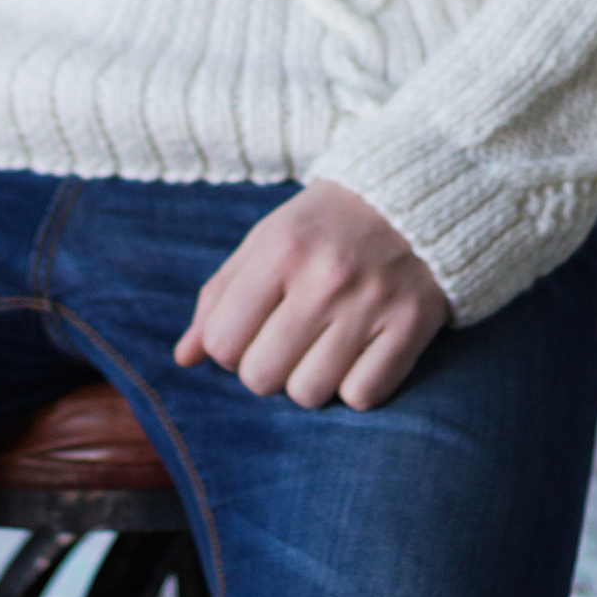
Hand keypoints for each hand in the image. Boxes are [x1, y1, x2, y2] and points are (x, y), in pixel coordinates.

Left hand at [174, 179, 449, 410]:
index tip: (249, 330)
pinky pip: (362, 397)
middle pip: (261, 377)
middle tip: (285, 341)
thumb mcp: (265, 242)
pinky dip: (355, 386)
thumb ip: (220, 297)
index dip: (227, 347)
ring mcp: (371, 304)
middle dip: (265, 368)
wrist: (412, 199)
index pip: (222, 341)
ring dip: (308, 381)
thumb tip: (184, 357)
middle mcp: (325, 278)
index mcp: (280, 249)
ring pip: (309, 393)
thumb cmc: (323, 227)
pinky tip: (358, 354)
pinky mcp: (411, 326)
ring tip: (321, 347)